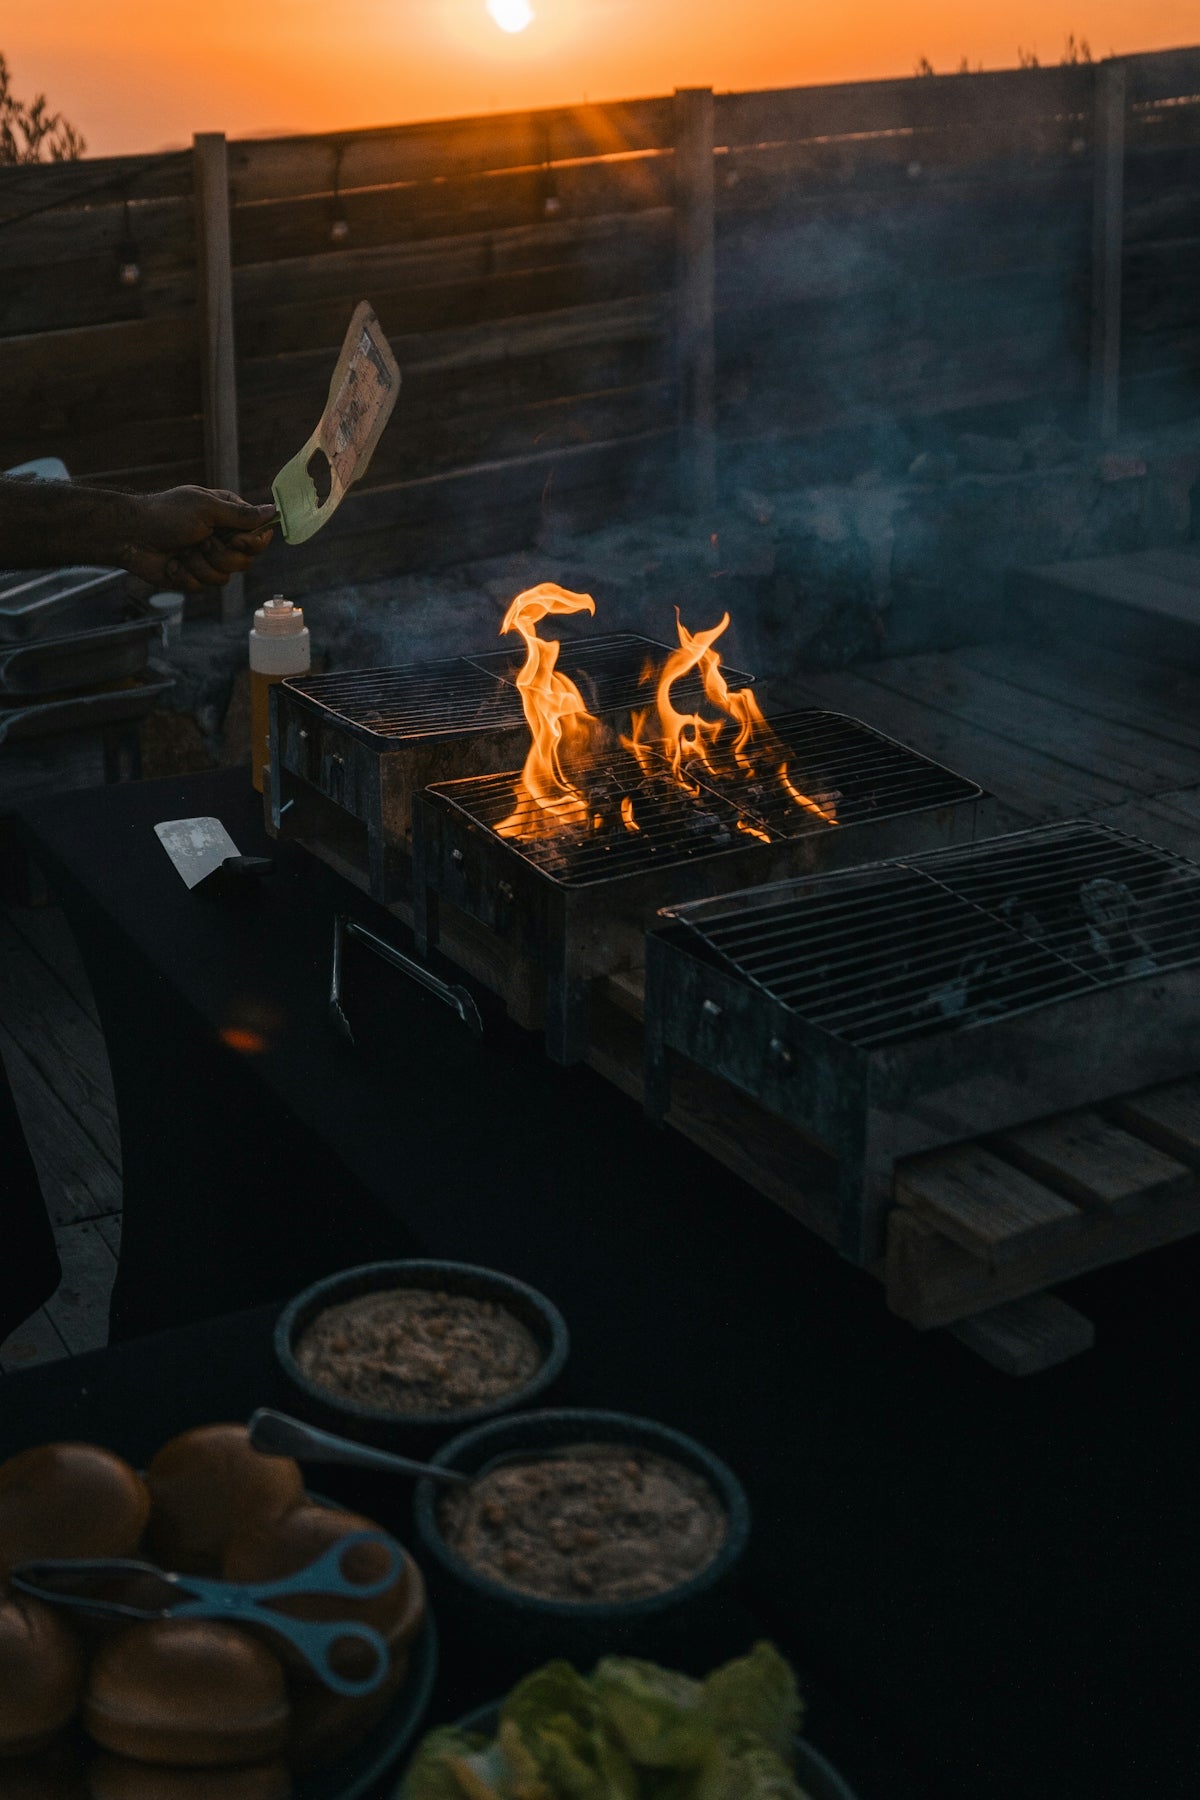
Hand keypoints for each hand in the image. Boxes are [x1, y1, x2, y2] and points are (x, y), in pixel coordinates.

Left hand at [116, 487, 275, 591]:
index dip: (250, 542)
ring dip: (199, 564)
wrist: (131, 534)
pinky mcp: (194, 577)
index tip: (234, 537)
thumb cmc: (166, 514)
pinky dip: (185, 575)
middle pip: (245, 561)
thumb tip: (273, 510)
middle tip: (200, 540)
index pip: (259, 536)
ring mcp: (208, 559)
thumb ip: (241, 515)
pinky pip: (203, 587)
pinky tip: (172, 563)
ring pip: (224, 578)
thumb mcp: (207, 508)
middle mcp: (222, 538)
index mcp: (228, 516)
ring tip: (182, 550)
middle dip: (219, 554)